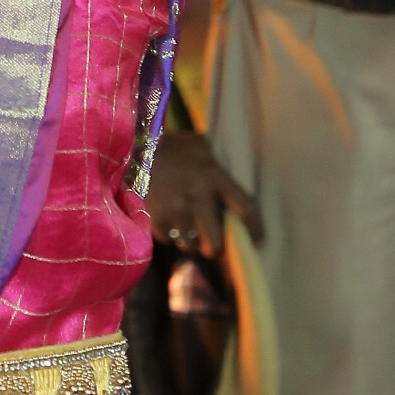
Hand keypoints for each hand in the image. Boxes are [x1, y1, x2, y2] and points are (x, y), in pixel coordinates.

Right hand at [144, 126, 262, 255]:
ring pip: (189, 245)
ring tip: (186, 229)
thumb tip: (230, 184)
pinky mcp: (156, 218)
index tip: (259, 242)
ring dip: (190, 241)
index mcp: (214, 177)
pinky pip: (169, 239)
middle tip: (212, 245)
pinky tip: (168, 219)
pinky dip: (170, 234)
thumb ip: (217, 165)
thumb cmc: (173, 145)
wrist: (135, 146)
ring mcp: (175, 210)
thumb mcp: (201, 147)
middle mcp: (197, 197)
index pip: (245, 207)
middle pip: (215, 243)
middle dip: (214, 248)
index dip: (255, 228)